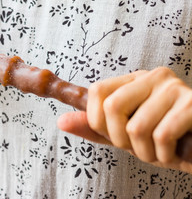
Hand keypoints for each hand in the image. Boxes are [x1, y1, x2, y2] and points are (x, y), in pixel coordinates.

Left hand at [58, 67, 191, 172]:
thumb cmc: (162, 141)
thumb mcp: (123, 134)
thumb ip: (93, 127)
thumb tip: (61, 122)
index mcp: (133, 81)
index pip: (97, 91)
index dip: (96, 120)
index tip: (112, 136)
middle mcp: (152, 77)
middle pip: (112, 107)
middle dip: (120, 139)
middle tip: (137, 147)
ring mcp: (174, 88)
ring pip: (136, 127)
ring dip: (144, 153)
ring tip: (158, 151)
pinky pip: (161, 136)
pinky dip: (163, 156)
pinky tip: (173, 153)